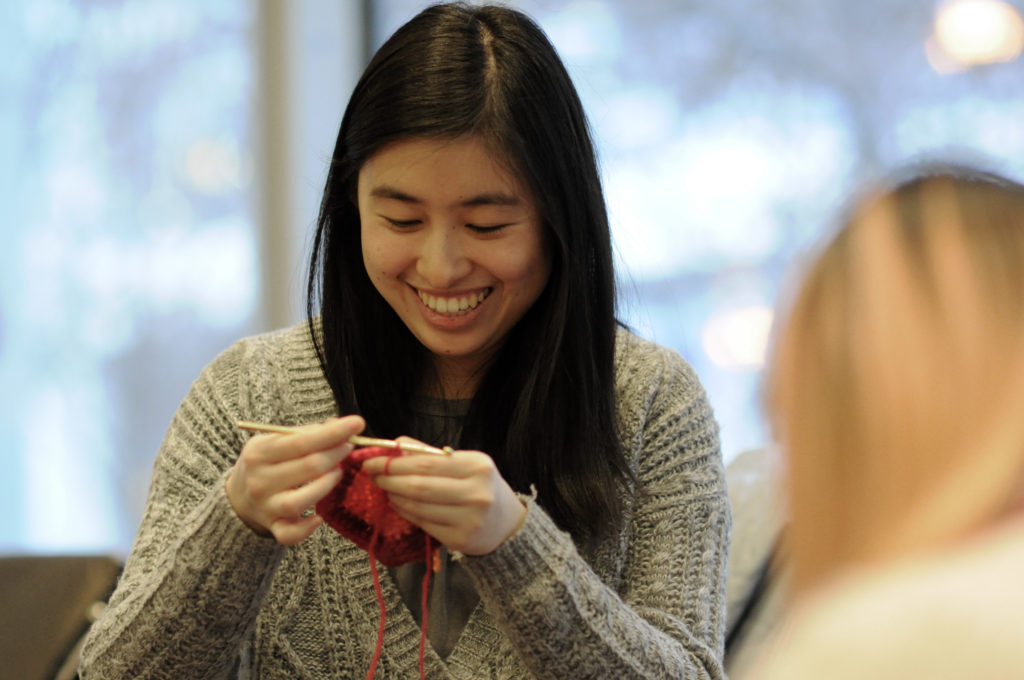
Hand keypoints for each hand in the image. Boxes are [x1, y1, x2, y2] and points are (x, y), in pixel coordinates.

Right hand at [226, 415, 364, 544]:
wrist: (238, 496)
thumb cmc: (265, 462)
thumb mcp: (274, 441)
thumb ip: (305, 433)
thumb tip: (338, 426)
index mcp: (259, 453)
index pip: (302, 441)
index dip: (333, 433)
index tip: (357, 424)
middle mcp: (260, 481)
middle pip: (309, 467)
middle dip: (336, 454)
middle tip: (348, 447)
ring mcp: (266, 506)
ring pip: (301, 500)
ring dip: (327, 485)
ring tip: (337, 472)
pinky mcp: (273, 527)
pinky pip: (289, 534)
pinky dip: (306, 529)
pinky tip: (318, 517)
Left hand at [362, 440, 527, 554]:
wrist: (508, 524)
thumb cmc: (481, 487)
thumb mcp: (465, 463)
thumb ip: (430, 453)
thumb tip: (394, 443)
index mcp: (477, 466)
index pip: (426, 463)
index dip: (394, 462)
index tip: (373, 459)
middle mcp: (476, 492)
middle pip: (419, 486)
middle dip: (389, 479)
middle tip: (372, 474)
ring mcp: (469, 519)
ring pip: (418, 506)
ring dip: (394, 496)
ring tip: (385, 488)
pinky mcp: (460, 540)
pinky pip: (423, 523)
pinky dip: (405, 512)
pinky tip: (398, 504)